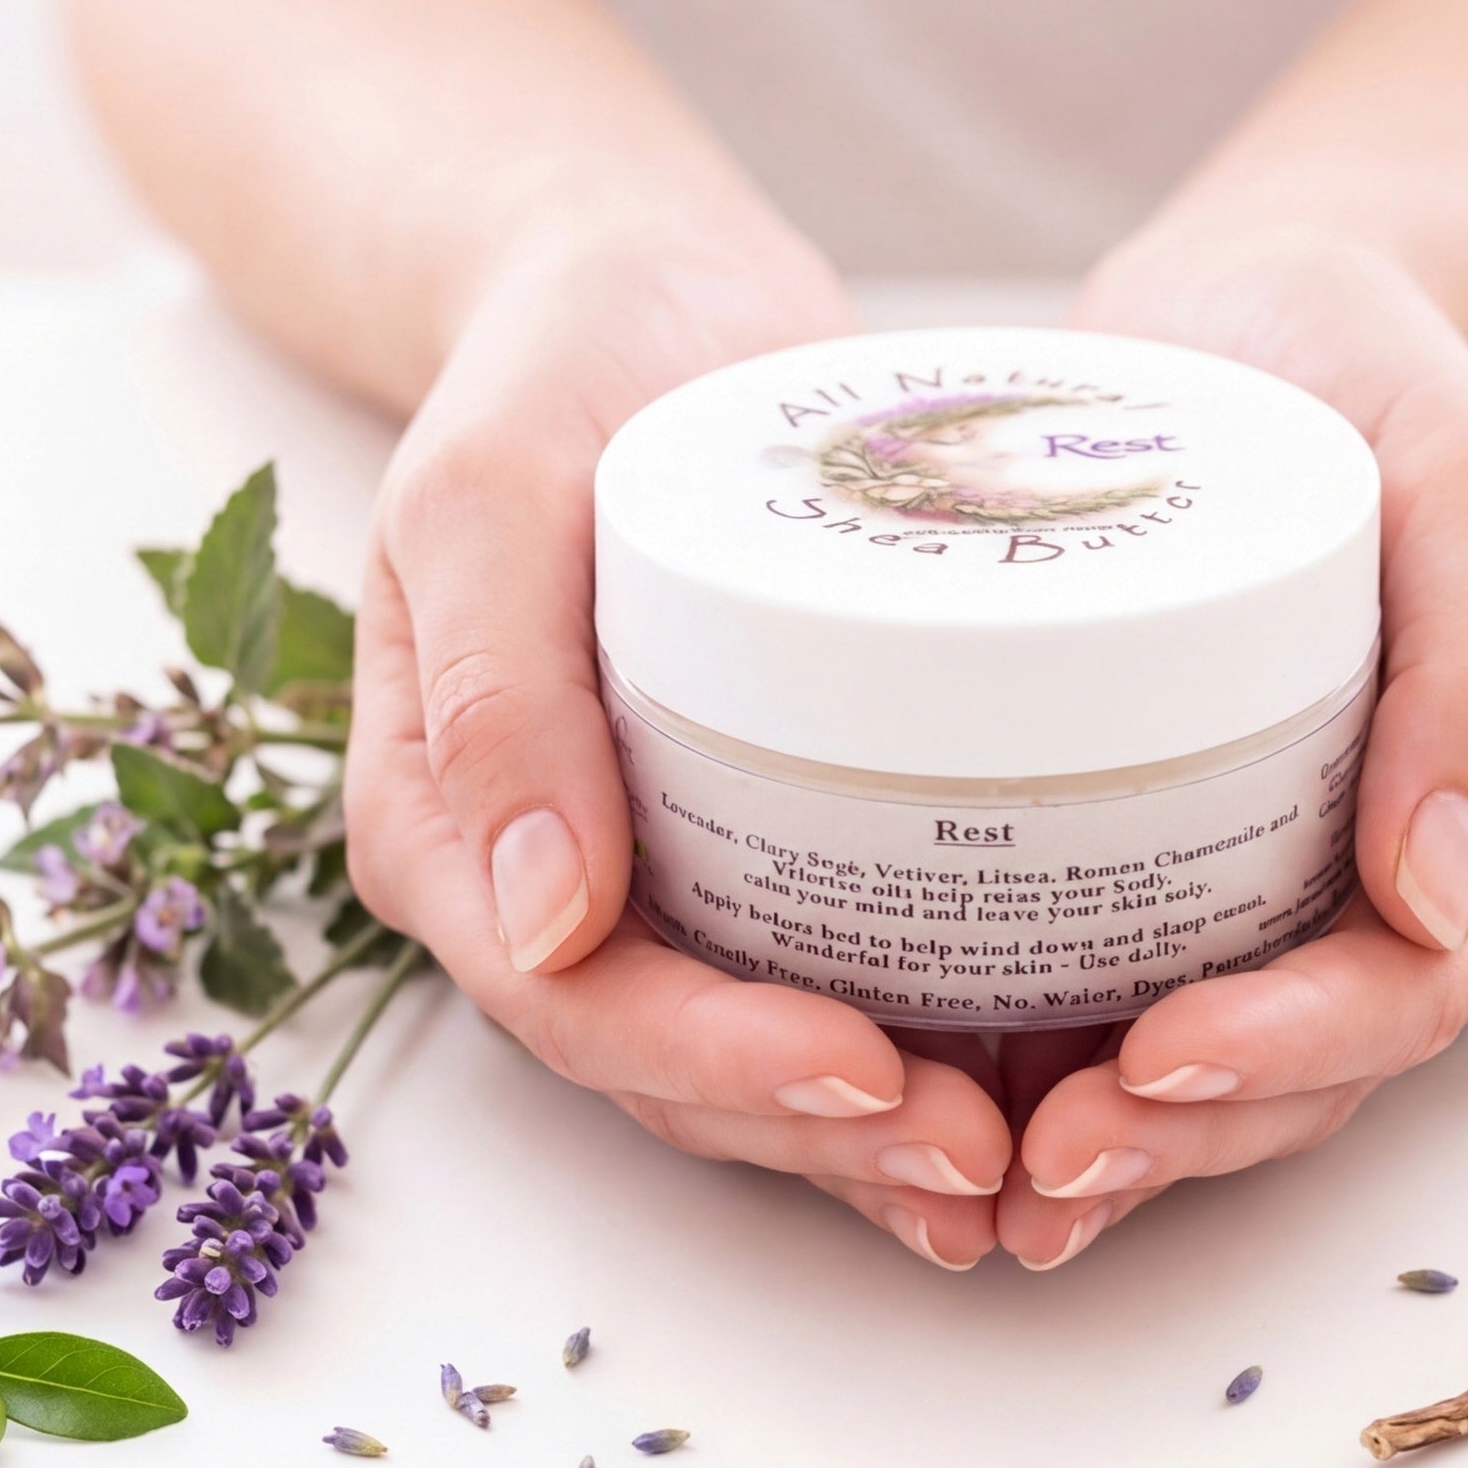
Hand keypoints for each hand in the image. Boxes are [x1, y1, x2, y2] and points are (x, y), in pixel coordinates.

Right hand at [343, 211, 1010, 1267]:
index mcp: (448, 821)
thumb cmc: (557, 361)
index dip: (712, 1063)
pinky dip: (909, 1059)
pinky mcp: (745, 845)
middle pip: (666, 1068)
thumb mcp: (491, 481)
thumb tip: (542, 914)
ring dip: (868, 1140)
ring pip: (744, 1062)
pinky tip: (1019, 1101)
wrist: (646, 298)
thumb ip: (491, 681)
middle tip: (981, 1157)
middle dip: (816, 1136)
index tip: (864, 1072)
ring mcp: (645, 873)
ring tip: (1014, 1168)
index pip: (570, 999)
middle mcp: (540, 879)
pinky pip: (814, 985)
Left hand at [993, 228, 1467, 1270]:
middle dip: (1181, 1141)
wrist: (1250, 317)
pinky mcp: (1175, 855)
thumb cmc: (1364, 372)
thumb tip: (1449, 887)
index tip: (1156, 1055)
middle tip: (1037, 1163)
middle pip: (1309, 1071)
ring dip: (1115, 1148)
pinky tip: (959, 1111)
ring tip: (980, 1180)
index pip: (1408, 989)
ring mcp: (1282, 879)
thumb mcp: (1463, 474)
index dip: (1291, 1054)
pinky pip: (1129, 997)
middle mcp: (1395, 878)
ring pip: (1220, 1071)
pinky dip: (1054, 1073)